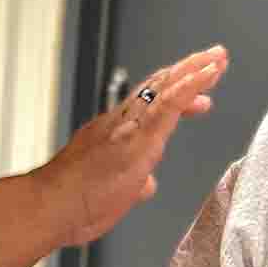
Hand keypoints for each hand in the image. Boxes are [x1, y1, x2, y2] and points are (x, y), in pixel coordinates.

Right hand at [38, 44, 227, 246]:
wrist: (49, 208)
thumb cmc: (71, 207)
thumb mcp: (112, 196)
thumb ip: (131, 186)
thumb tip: (145, 185)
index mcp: (113, 135)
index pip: (148, 107)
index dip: (173, 94)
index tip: (199, 96)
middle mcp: (120, 122)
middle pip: (158, 87)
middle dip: (187, 71)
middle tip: (214, 58)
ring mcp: (129, 126)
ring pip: (165, 88)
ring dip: (195, 70)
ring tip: (218, 58)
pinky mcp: (138, 136)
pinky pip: (169, 102)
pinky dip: (191, 85)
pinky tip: (209, 73)